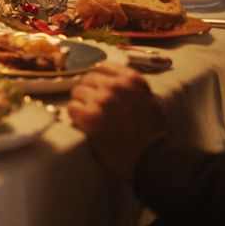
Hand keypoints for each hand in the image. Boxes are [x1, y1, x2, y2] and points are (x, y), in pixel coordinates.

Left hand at [68, 64, 167, 179]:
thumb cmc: (153, 134)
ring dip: (81, 104)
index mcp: (132, 80)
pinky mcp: (90, 116)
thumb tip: (114, 81)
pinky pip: (72, 107)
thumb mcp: (150, 101)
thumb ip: (132, 88)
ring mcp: (102, 100)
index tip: (98, 89)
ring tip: (91, 117)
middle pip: (87, 79)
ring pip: (77, 92)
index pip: (102, 67)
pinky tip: (86, 124)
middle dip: (89, 92)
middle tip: (94, 107)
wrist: (153, 158)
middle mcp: (116, 86)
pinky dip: (76, 116)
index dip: (98, 80)